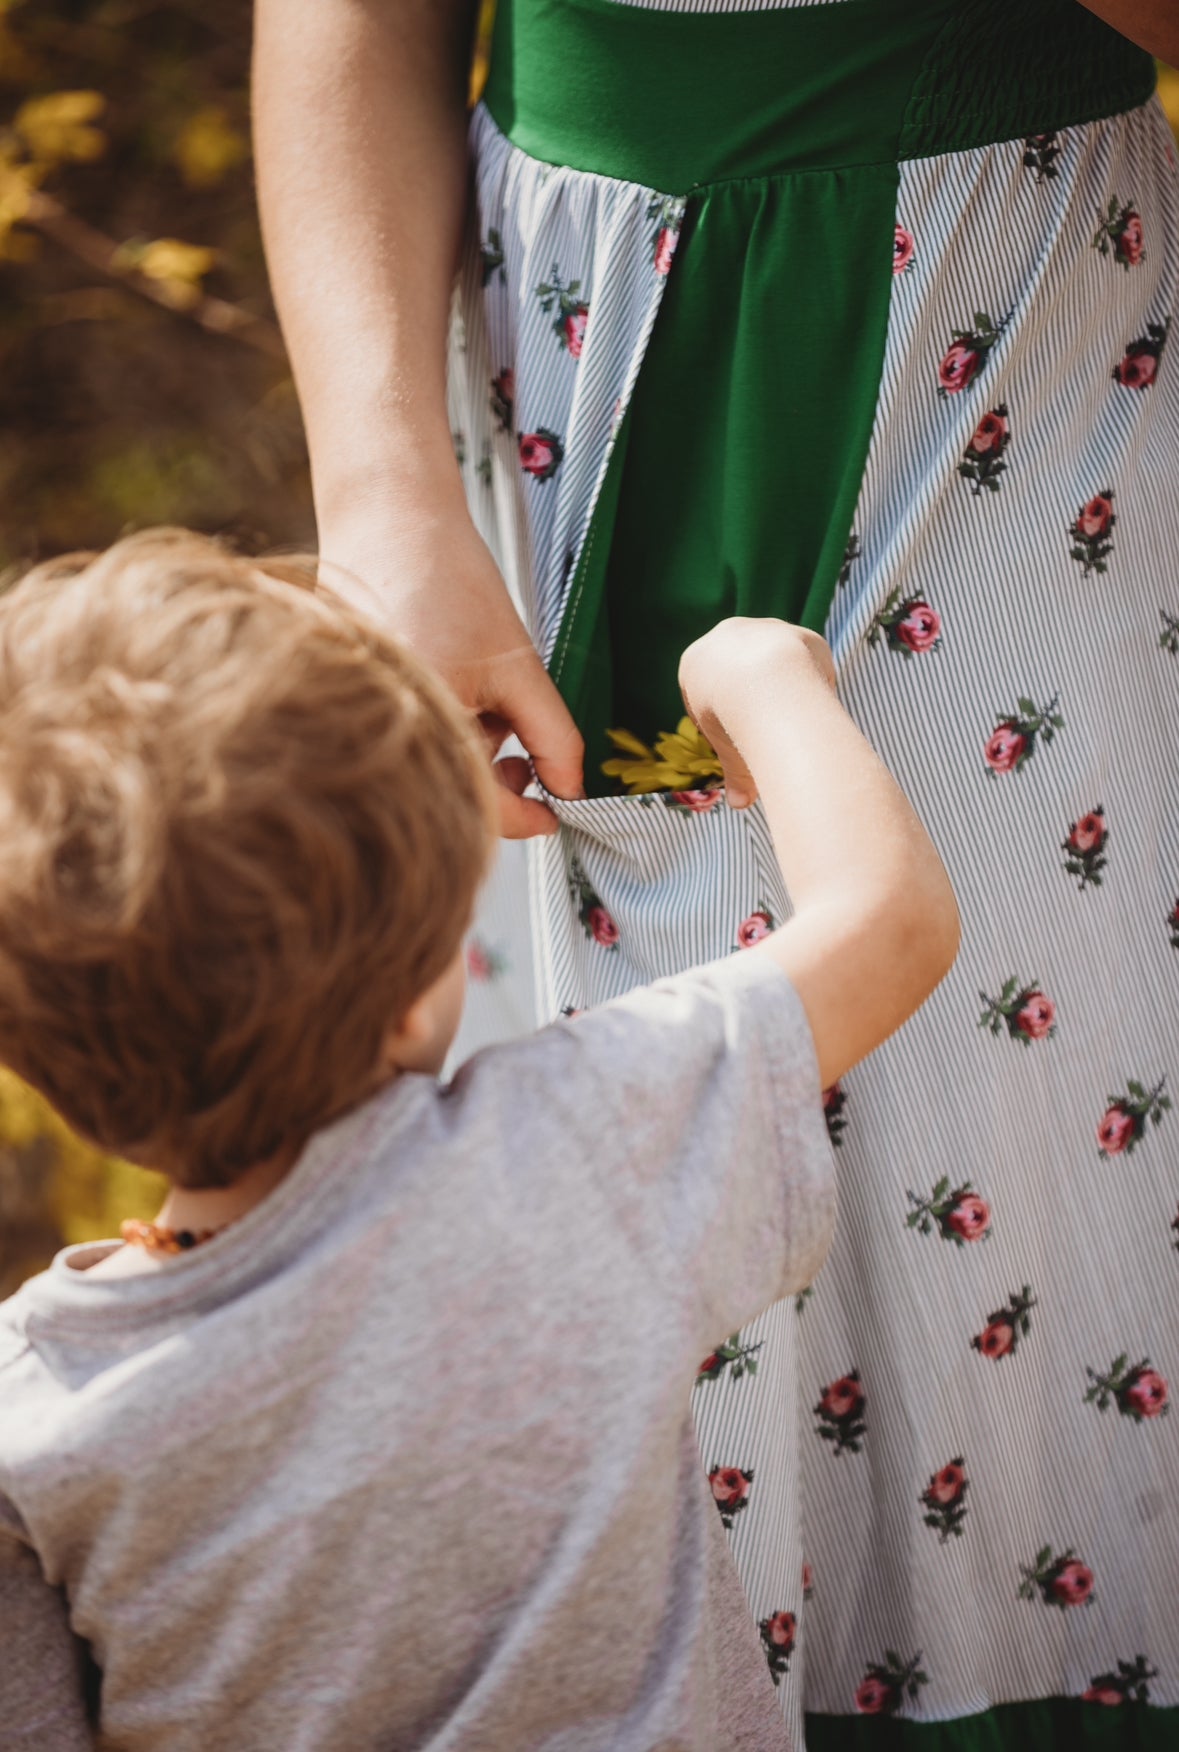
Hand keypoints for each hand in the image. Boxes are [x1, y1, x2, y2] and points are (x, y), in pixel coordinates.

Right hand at [320, 509, 584, 838]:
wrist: (386, 519)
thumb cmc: (441, 575)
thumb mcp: (518, 666)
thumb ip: (552, 736)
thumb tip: (570, 788)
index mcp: (419, 728)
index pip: (479, 810)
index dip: (527, 817)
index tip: (554, 813)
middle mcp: (378, 735)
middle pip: (452, 793)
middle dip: (496, 778)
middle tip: (526, 752)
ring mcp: (360, 725)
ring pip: (432, 769)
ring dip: (467, 751)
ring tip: (484, 697)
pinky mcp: (353, 711)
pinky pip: (409, 744)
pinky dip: (440, 731)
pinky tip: (449, 688)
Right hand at [678, 618, 834, 808]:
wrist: (762, 680)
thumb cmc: (734, 720)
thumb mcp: (728, 750)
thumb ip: (737, 773)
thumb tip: (740, 804)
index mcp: (695, 661)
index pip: (708, 689)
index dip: (724, 716)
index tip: (739, 737)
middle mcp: (726, 636)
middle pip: (742, 670)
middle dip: (756, 698)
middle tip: (770, 728)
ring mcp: (764, 629)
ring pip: (777, 663)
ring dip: (786, 688)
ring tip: (798, 720)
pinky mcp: (798, 633)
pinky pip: (807, 662)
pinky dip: (813, 682)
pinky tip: (816, 703)